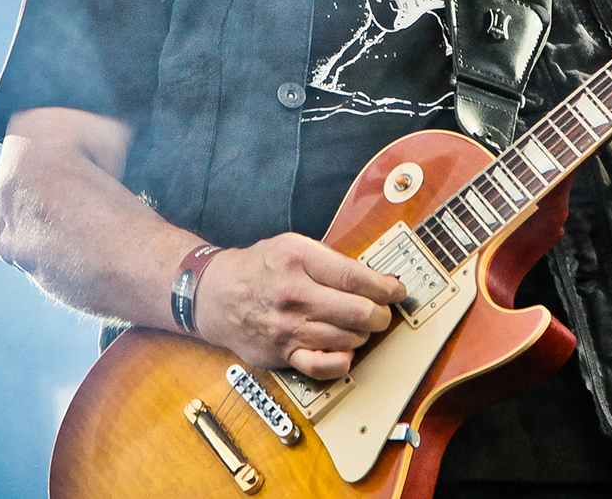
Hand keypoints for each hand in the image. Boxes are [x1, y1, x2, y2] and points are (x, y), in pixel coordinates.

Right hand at [192, 232, 407, 379]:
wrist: (214, 295)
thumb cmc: (259, 268)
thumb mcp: (291, 245)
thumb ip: (330, 259)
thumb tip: (373, 278)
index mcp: (298, 260)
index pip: (356, 278)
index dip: (385, 287)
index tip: (396, 290)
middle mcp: (293, 294)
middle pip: (358, 312)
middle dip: (380, 314)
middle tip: (382, 311)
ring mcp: (288, 327)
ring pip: (348, 340)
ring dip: (363, 335)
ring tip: (360, 326)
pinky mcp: (283, 353)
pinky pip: (324, 367)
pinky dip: (343, 360)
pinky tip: (345, 349)